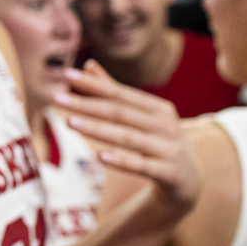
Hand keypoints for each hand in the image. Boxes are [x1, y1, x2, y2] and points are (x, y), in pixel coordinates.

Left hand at [54, 62, 201, 218]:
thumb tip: (89, 65)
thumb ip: (116, 92)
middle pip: (120, 113)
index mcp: (158, 108)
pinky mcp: (169, 173)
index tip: (65, 74)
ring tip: (69, 123)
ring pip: (127, 138)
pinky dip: (121, 161)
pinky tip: (99, 156)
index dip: (93, 84)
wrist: (190, 181)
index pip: (120, 93)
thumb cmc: (158, 142)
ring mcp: (169, 149)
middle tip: (56, 98)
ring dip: (97, 130)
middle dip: (87, 105)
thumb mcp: (143, 118)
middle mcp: (165, 125)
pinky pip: (142, 166)